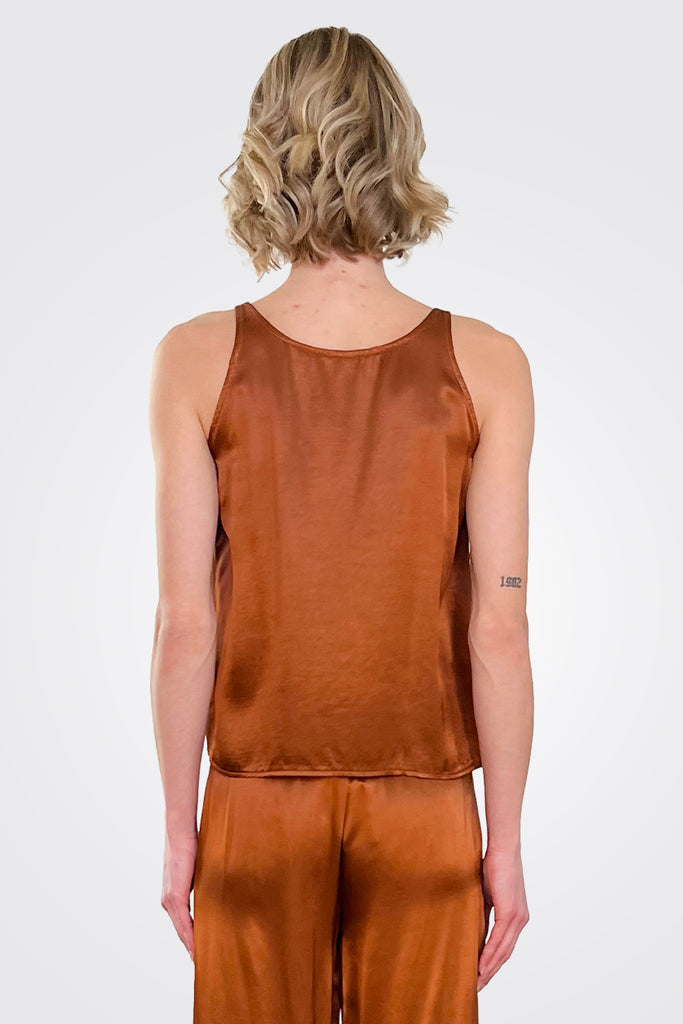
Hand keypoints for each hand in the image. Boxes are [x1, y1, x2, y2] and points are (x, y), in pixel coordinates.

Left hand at [161, 830, 197, 960]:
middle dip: (190, 946)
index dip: (189, 938)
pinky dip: (190, 936)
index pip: (181, 923)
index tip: (198, 952)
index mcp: (171, 895)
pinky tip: (196, 947)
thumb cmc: (190, 845)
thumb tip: (213, 890)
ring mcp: (169, 899)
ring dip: (190, 945)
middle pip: (180, 930)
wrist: (179, 831)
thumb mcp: (196, 870)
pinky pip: (184, 921)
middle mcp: (167, 900)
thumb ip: (200, 884)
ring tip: (200, 959)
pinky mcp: (175, 895)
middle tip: (201, 961)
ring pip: (181, 929)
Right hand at [477, 843, 528, 990]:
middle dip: (491, 972)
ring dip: (489, 968)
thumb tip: (474, 928)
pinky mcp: (510, 912)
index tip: (481, 975)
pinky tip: (480, 965)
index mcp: (516, 917)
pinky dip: (489, 955)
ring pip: (503, 951)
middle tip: (477, 986)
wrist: (502, 849)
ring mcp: (517, 917)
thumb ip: (485, 912)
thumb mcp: (488, 895)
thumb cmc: (494, 866)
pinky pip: (499, 940)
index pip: (505, 946)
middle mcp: (520, 920)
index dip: (493, 963)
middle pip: (505, 954)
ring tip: (476, 981)